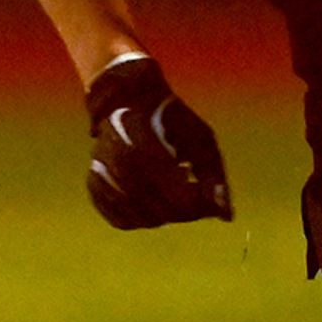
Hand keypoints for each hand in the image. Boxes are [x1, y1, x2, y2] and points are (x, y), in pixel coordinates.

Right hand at [84, 54, 233, 227]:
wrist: (130, 101)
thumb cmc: (171, 121)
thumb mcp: (200, 139)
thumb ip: (213, 177)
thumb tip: (226, 217)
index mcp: (142, 145)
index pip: (175, 195)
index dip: (196, 205)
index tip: (207, 198)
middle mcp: (116, 162)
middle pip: (158, 210)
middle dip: (183, 213)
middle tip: (196, 203)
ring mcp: (101, 175)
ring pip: (139, 219)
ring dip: (164, 217)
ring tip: (176, 200)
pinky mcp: (94, 186)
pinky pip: (120, 220)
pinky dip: (141, 220)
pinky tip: (154, 206)